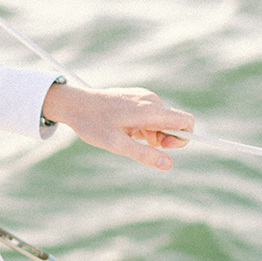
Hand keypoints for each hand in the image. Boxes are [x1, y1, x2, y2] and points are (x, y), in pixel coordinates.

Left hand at [41, 82, 193, 170]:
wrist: (75, 103)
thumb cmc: (94, 124)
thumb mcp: (117, 145)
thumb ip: (144, 154)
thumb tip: (168, 164)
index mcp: (150, 110)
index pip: (186, 121)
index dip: (182, 138)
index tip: (163, 147)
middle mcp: (151, 99)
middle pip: (174, 122)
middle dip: (163, 138)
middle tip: (139, 144)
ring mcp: (144, 96)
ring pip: (161, 120)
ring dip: (151, 133)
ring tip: (127, 135)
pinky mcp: (137, 96)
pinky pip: (150, 114)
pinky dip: (143, 125)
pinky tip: (124, 128)